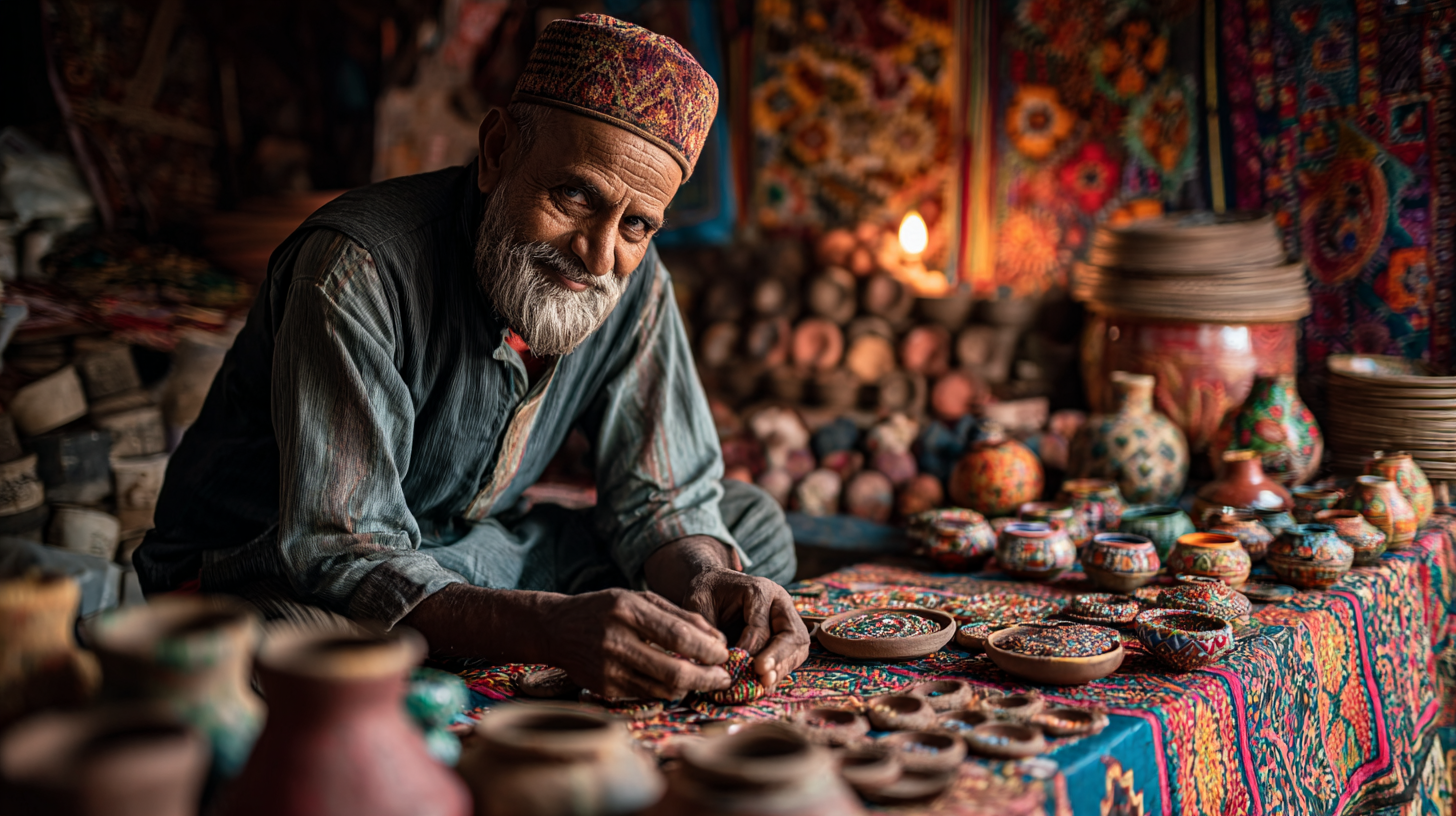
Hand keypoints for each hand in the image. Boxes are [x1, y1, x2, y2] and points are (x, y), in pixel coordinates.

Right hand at [545, 588, 731, 699]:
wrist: (557, 629)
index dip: (708, 649)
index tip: (725, 653)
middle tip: (724, 677)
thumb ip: (680, 615)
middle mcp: (616, 641)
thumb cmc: (605, 610)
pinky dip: (669, 692)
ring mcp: (609, 668)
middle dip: (707, 677)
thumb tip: (717, 638)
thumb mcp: (640, 599)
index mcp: (628, 610)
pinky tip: (678, 684)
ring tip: (705, 680)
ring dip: (691, 688)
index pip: (679, 636)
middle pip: (675, 671)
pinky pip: (648, 695)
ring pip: (664, 689)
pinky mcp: (605, 689)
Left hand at [682, 567, 809, 688]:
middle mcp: (780, 602)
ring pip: (798, 646)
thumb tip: (721, 658)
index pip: (760, 626)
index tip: (735, 664)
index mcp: (759, 590)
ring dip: (782, 667)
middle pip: (790, 634)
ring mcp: (788, 617)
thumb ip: (709, 629)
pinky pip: (794, 655)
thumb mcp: (699, 604)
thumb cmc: (708, 594)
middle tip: (762, 675)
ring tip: (765, 684)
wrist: (716, 587)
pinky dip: (782, 670)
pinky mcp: (788, 633)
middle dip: (777, 658)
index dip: (749, 648)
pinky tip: (766, 683)